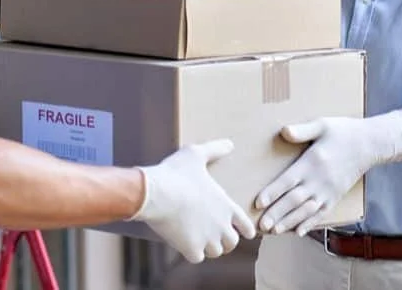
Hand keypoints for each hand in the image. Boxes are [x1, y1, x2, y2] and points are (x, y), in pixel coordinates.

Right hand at [130, 140, 257, 263]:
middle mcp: (221, 225)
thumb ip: (215, 149)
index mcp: (226, 205)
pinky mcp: (191, 249)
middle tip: (217, 235)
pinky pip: (197, 257)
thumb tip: (230, 144)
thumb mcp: (196, 154)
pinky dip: (192, 252)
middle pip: (232, 242)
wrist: (155, 194)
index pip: (246, 226)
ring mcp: (207, 239)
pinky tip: (186, 244)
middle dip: (225, 240)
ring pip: (215, 252)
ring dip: (209, 247)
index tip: (245, 232)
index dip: (246, 229)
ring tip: (202, 241)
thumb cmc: (176, 173)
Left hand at [255, 111, 401, 236]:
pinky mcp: (336, 196)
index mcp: (312, 162)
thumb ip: (302, 130)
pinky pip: (321, 213)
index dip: (273, 192)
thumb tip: (284, 131)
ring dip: (289, 221)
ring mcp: (328, 191)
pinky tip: (299, 232)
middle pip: (294, 200)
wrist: (370, 144)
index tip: (258, 202)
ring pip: (306, 210)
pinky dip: (310, 223)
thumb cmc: (343, 132)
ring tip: (274, 231)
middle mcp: (319, 180)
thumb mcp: (322, 125)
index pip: (288, 180)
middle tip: (262, 226)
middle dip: (277, 213)